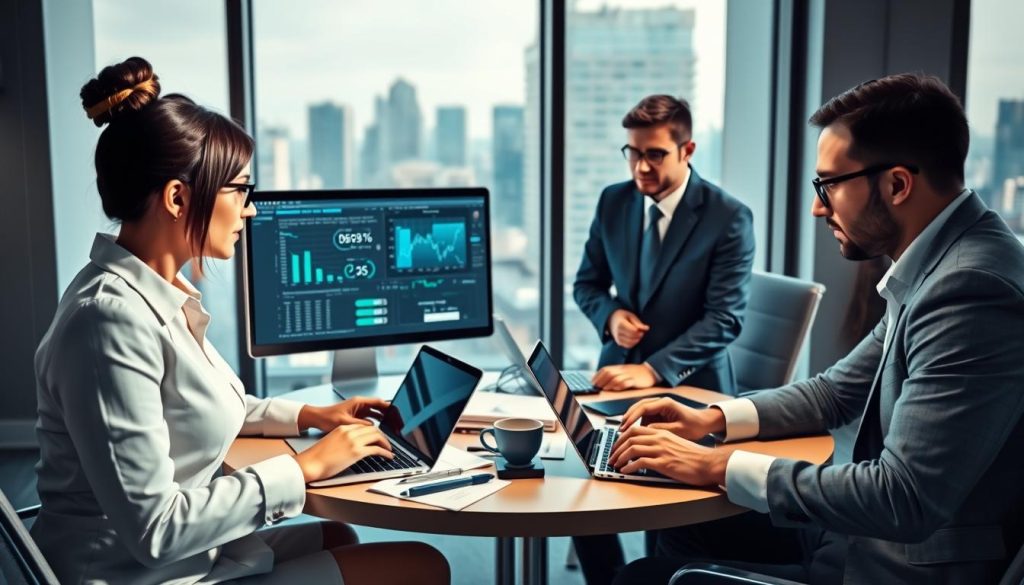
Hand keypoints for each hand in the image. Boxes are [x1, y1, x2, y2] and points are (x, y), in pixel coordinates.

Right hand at [292, 424, 392, 482]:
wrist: (309, 463)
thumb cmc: (317, 457)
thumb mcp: (331, 443)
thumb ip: (343, 441)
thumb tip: (352, 448)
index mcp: (343, 428)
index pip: (364, 426)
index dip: (374, 432)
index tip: (378, 437)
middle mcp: (349, 432)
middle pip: (373, 429)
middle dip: (383, 436)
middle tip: (387, 444)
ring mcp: (353, 441)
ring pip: (377, 436)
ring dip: (386, 443)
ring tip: (389, 450)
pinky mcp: (356, 452)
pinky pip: (377, 449)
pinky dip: (385, 452)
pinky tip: (388, 456)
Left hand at [298, 397, 388, 433]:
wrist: (317, 418)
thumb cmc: (327, 417)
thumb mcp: (345, 422)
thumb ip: (360, 424)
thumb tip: (373, 427)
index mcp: (358, 402)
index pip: (378, 402)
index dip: (389, 407)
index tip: (397, 412)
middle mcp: (360, 404)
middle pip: (379, 407)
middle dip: (389, 414)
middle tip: (397, 421)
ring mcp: (358, 410)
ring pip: (375, 413)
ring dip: (383, 419)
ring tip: (391, 426)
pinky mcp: (356, 416)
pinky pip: (370, 418)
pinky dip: (376, 423)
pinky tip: (379, 429)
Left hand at [591, 363, 657, 390]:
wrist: (650, 372)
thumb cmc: (635, 374)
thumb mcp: (624, 372)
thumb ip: (614, 375)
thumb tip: (600, 380)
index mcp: (619, 368)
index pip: (605, 369)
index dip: (598, 376)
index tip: (593, 383)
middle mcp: (622, 370)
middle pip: (609, 373)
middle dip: (601, 380)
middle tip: (597, 387)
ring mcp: (629, 375)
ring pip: (616, 377)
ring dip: (609, 384)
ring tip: (605, 389)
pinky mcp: (635, 380)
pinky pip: (627, 382)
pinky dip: (620, 385)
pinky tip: (616, 389)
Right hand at [607, 309, 649, 348]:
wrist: (612, 319)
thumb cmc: (623, 316)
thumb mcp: (630, 316)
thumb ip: (638, 323)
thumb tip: (647, 328)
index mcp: (620, 323)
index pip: (633, 330)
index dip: (639, 330)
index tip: (642, 329)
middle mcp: (617, 331)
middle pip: (632, 336)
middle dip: (639, 335)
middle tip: (642, 332)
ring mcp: (617, 337)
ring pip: (630, 342)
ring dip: (637, 340)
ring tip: (639, 336)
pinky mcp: (618, 342)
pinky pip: (627, 346)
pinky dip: (633, 344)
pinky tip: (635, 340)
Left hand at [608, 426, 729, 485]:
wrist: (708, 463)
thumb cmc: (694, 457)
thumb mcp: (674, 444)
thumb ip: (660, 444)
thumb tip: (646, 451)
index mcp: (662, 433)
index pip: (635, 430)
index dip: (621, 437)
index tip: (616, 446)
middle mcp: (660, 439)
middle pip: (630, 438)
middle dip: (616, 447)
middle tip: (611, 456)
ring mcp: (661, 450)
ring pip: (632, 448)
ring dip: (620, 457)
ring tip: (615, 465)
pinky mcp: (663, 463)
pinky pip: (640, 462)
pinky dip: (629, 466)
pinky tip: (625, 471)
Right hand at [618, 396, 724, 439]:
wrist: (703, 423)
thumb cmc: (694, 425)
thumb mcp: (679, 430)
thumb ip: (662, 429)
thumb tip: (646, 430)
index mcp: (666, 403)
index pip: (644, 407)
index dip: (632, 417)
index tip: (625, 426)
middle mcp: (660, 402)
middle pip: (638, 406)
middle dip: (628, 417)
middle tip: (620, 429)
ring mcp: (658, 407)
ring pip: (639, 411)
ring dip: (631, 420)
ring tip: (623, 433)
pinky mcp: (657, 413)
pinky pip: (643, 416)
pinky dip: (637, 423)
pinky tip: (633, 433)